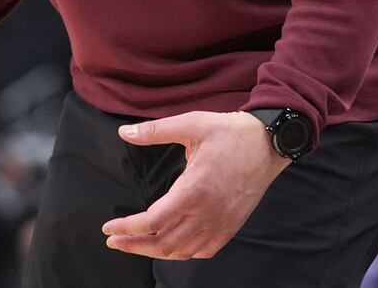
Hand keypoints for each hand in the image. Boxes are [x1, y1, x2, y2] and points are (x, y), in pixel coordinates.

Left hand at [101, 110, 288, 260]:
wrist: (268, 143)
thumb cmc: (229, 132)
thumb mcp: (191, 124)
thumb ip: (155, 131)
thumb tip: (123, 132)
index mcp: (193, 190)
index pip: (152, 221)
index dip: (127, 228)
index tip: (109, 227)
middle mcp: (206, 213)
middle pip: (163, 242)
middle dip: (134, 246)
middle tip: (114, 241)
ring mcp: (220, 223)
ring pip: (182, 251)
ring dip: (156, 251)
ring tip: (137, 245)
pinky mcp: (231, 226)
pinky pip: (204, 250)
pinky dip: (183, 253)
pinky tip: (172, 246)